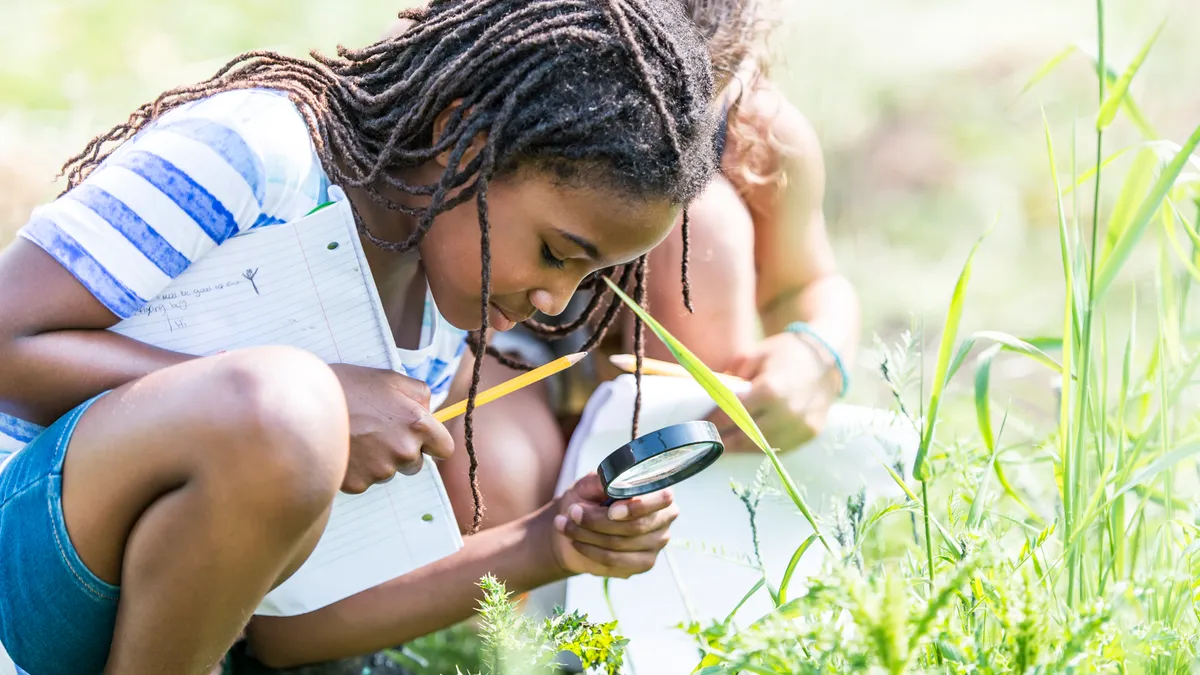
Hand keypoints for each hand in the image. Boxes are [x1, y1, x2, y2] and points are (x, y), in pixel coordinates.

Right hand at [330, 363, 454, 493]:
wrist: (303, 406)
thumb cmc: (347, 387)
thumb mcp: (389, 378)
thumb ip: (419, 393)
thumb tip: (429, 409)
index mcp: (417, 424)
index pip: (445, 449)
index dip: (433, 443)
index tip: (423, 440)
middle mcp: (404, 451)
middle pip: (415, 463)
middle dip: (402, 451)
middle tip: (377, 431)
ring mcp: (380, 470)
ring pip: (388, 471)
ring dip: (378, 459)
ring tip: (355, 436)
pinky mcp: (358, 484)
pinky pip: (365, 480)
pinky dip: (357, 468)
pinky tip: (344, 449)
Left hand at [545, 473, 677, 578]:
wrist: (577, 527)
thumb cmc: (588, 499)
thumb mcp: (590, 484)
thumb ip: (603, 481)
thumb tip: (611, 483)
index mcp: (659, 494)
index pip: (661, 501)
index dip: (636, 507)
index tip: (611, 511)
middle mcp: (662, 521)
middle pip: (636, 527)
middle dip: (598, 521)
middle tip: (572, 512)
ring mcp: (655, 546)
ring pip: (620, 544)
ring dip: (587, 535)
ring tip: (564, 524)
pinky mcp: (641, 565)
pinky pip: (614, 561)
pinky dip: (590, 551)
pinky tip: (576, 542)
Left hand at [706, 332, 840, 452]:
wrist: (827, 359)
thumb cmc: (786, 353)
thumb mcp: (754, 356)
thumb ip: (732, 377)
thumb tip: (710, 397)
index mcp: (771, 390)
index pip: (732, 414)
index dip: (712, 423)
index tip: (697, 426)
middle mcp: (787, 413)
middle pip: (744, 435)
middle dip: (721, 440)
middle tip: (704, 442)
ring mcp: (801, 427)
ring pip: (760, 446)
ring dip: (738, 448)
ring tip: (721, 445)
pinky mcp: (810, 434)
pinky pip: (779, 447)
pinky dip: (759, 446)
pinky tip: (745, 443)